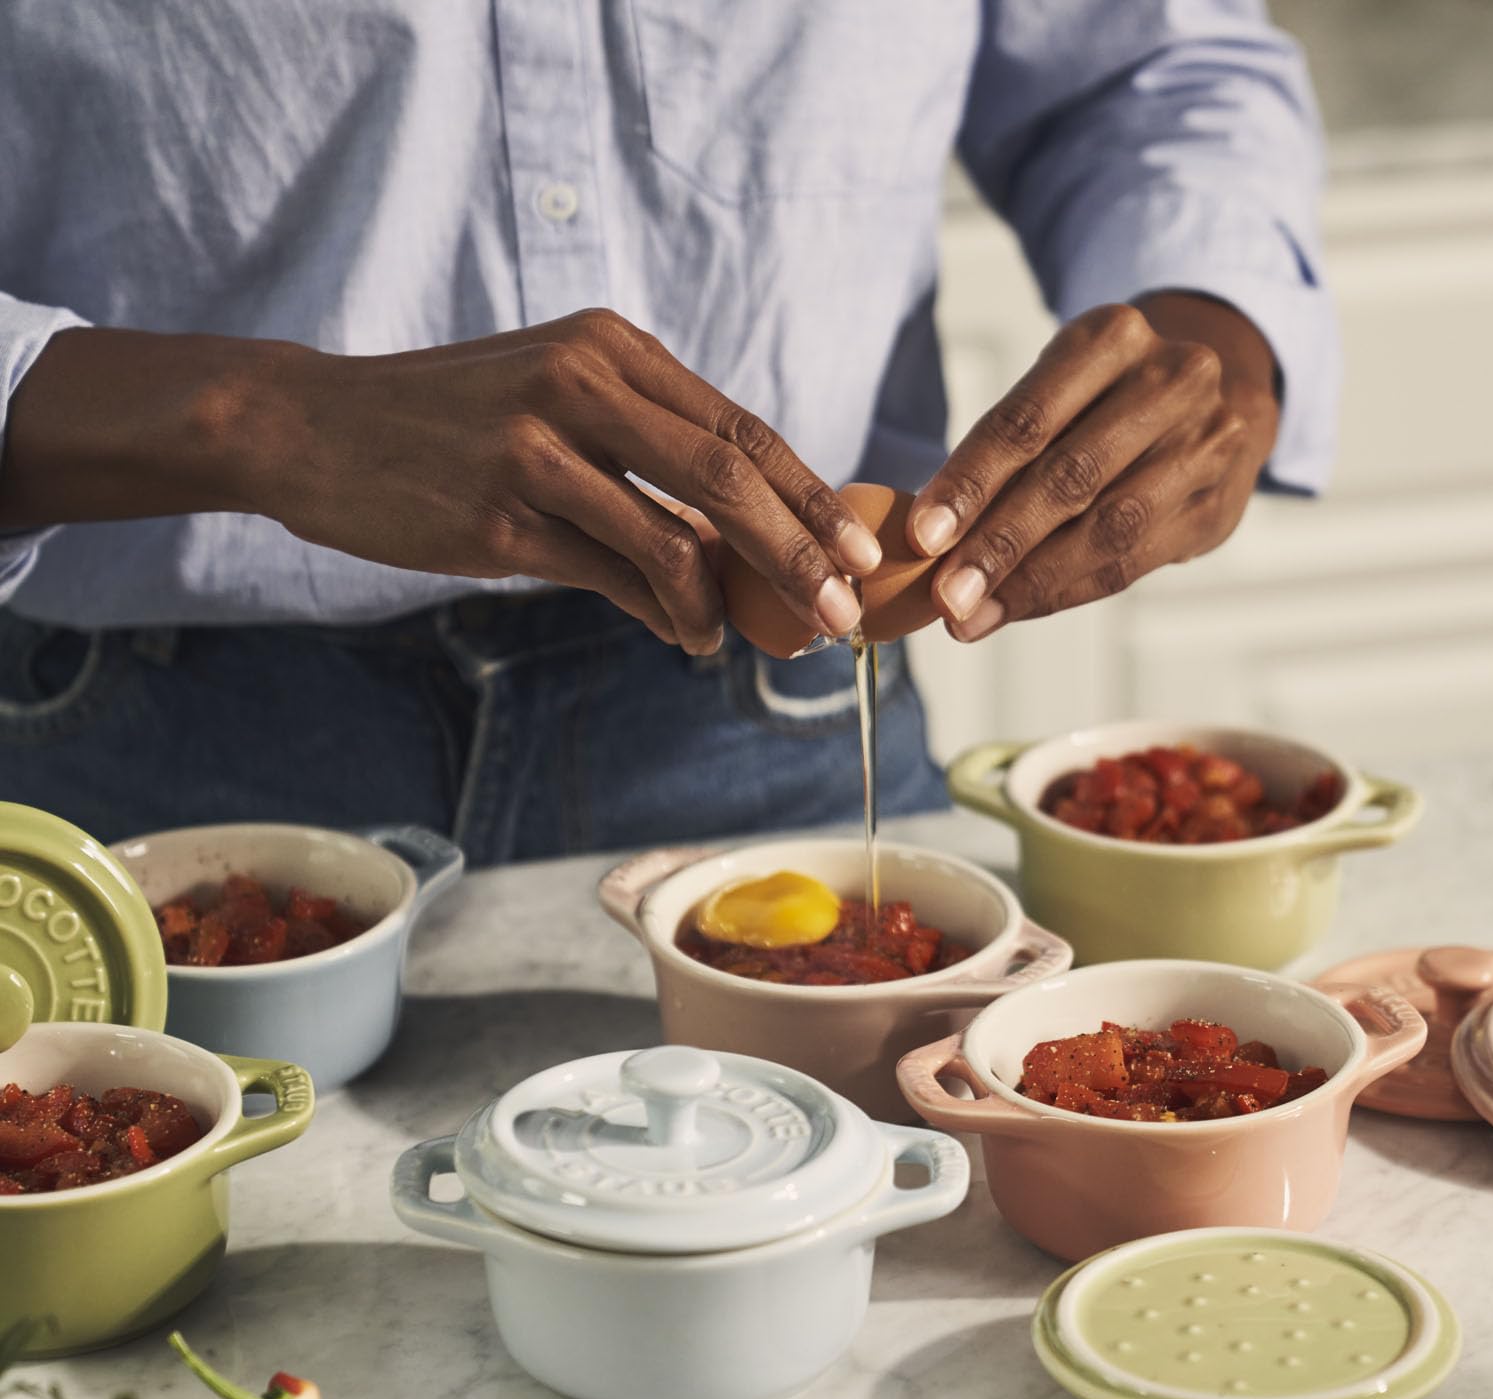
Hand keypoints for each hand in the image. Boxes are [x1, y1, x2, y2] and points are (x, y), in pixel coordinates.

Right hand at [256, 309, 879, 652]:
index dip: (811, 494)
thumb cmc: (448, 421)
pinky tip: (688, 636)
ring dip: (732, 600)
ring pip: (675, 535)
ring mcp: (537, 449)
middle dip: (801, 551)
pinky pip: (612, 576)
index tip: (859, 548)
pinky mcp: (498, 518)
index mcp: (610, 347)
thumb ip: (642, 448)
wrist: (314, 426)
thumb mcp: (552, 398)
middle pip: (730, 474)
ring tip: (759, 638)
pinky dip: (665, 613)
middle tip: (843, 608)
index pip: (740, 426)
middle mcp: (581, 383)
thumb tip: (733, 534)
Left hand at [907, 294, 1280, 640]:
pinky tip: (1017, 608)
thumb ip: (1006, 451)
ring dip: (1029, 581)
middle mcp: (1171, 381)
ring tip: (972, 614)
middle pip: (1069, 477)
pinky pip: (1130, 563)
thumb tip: (931, 537)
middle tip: (947, 594)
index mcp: (1112, 337)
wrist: (1224, 397)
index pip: (1027, 420)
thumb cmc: (1111, 401)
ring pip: (1106, 529)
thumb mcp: (1062, 390)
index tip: (923, 536)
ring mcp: (1205, 443)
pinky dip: (1064, 592)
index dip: (971, 482)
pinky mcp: (1217, 505)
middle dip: (998, 544)